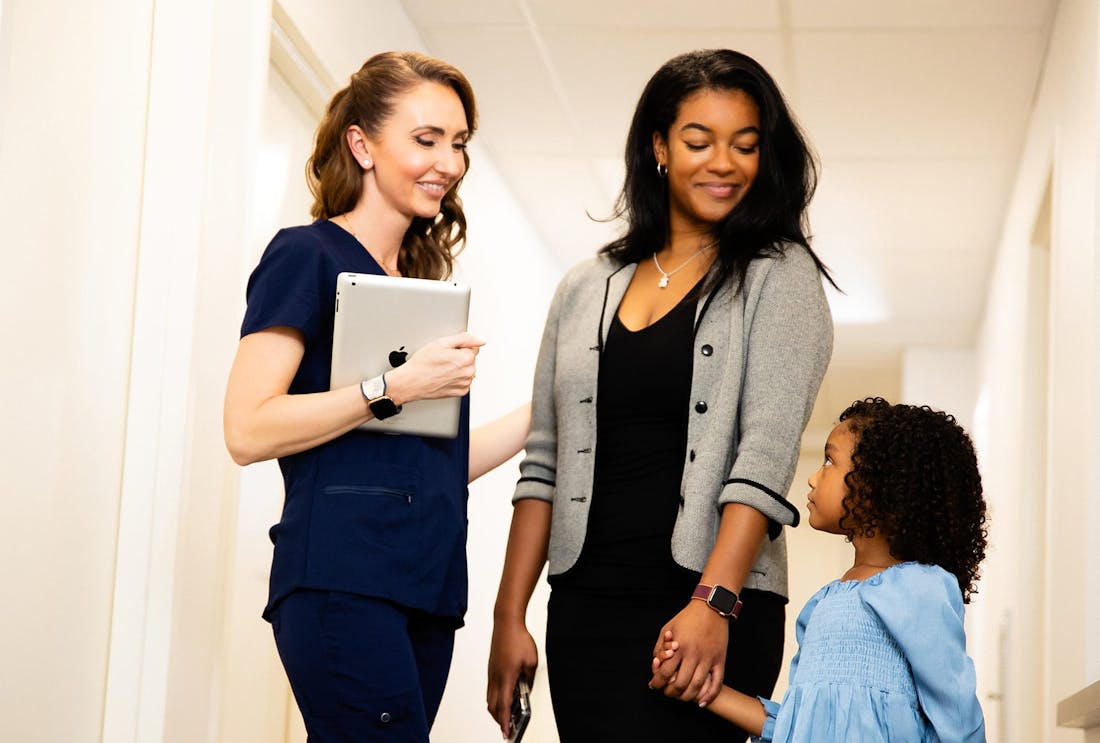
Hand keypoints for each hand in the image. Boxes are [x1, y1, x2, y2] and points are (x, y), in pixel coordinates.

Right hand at [385, 332, 483, 404]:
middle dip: (460, 357)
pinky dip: (456, 378)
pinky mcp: (461, 392)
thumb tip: (480, 341)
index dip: (459, 347)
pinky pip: (464, 381)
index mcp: (466, 358)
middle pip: (471, 359)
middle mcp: (469, 372)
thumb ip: (464, 339)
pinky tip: (444, 376)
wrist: (411, 382)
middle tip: (443, 359)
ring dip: (459, 368)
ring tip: (442, 368)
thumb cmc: (423, 363)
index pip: (473, 347)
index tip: (448, 351)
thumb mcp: (442, 343)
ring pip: (467, 370)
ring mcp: (465, 384)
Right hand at [487, 617, 537, 737]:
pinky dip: (495, 699)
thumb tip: (525, 692)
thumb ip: (528, 680)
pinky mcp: (491, 669)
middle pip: (493, 706)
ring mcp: (491, 673)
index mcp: (507, 677)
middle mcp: (495, 677)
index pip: (504, 706)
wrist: (506, 623)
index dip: (504, 722)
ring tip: (506, 718)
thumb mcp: (532, 662)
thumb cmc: (519, 639)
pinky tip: (504, 700)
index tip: (506, 733)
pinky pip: (491, 689)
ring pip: (490, 698)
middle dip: (499, 720)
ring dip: (496, 710)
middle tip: (507, 730)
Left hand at [649, 600, 728, 705]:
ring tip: (681, 697)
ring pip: (697, 687)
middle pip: (680, 684)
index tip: (654, 685)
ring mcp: (708, 658)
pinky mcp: (720, 660)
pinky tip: (701, 703)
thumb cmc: (687, 618)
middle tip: (667, 693)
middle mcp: (693, 654)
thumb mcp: (667, 628)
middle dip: (670, 692)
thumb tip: (656, 665)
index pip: (664, 673)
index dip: (657, 682)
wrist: (710, 608)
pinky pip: (717, 683)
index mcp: (679, 646)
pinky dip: (709, 696)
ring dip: (687, 697)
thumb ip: (660, 647)